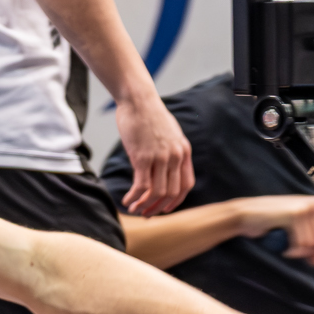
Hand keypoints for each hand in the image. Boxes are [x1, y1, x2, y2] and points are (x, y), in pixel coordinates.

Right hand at [114, 92, 193, 216]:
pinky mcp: (143, 157)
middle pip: (172, 193)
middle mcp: (175, 156)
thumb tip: (161, 170)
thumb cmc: (149, 115)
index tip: (164, 208)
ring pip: (157, 193)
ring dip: (144, 205)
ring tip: (134, 208)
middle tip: (146, 213)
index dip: (176, 201)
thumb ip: (169, 152)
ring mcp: (160, 157)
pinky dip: (134, 197)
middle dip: (158, 207)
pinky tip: (127, 200)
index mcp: (184, 151)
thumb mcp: (168, 134)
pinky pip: (142, 186)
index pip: (186, 185)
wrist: (138, 99)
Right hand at [253, 195, 313, 265]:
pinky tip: (286, 249)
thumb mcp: (297, 232)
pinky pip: (302, 243)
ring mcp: (306, 207)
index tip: (310, 251)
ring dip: (301, 253)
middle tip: (297, 251)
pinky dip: (293, 251)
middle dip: (312, 251)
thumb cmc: (271, 223)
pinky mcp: (295, 214)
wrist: (247, 215)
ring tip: (289, 249)